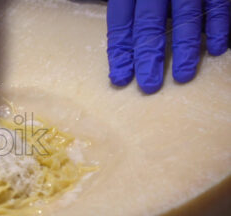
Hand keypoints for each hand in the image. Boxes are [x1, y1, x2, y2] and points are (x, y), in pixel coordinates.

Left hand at [107, 0, 229, 93]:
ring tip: (183, 76)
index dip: (120, 51)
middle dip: (148, 57)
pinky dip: (218, 26)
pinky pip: (217, 5)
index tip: (120, 78)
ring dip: (185, 49)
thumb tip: (123, 46)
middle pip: (149, 23)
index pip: (121, 22)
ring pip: (185, 16)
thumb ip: (129, 10)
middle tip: (148, 85)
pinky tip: (216, 49)